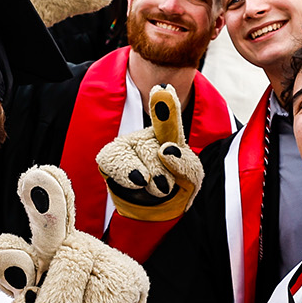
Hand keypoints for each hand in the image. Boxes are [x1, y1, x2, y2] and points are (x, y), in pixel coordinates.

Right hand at [96, 84, 203, 222]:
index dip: (165, 106)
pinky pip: (112, 159)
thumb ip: (185, 162)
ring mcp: (127, 145)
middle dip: (161, 169)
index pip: (168, 121)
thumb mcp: (191, 177)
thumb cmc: (176, 188)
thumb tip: (165, 150)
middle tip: (166, 187)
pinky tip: (137, 180)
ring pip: (132, 150)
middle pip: (151, 145)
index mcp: (169, 136)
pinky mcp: (110, 158)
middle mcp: (146, 136)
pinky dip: (124, 172)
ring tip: (154, 187)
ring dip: (145, 172)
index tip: (163, 90)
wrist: (156, 212)